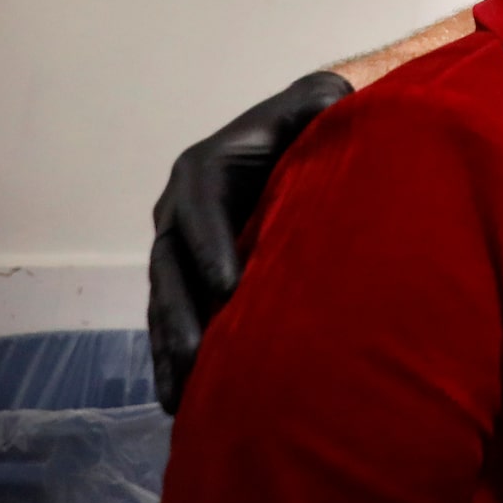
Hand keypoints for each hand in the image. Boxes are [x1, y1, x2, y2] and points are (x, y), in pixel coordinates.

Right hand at [146, 69, 348, 412]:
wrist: (300, 140)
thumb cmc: (316, 121)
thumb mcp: (316, 103)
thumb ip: (320, 102)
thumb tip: (335, 101)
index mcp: (203, 170)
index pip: (202, 210)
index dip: (211, 248)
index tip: (228, 290)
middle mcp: (179, 211)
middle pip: (173, 268)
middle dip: (183, 315)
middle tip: (197, 359)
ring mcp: (180, 249)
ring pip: (167, 303)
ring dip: (172, 350)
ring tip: (180, 397)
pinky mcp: (190, 279)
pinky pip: (177, 320)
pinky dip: (176, 359)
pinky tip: (183, 401)